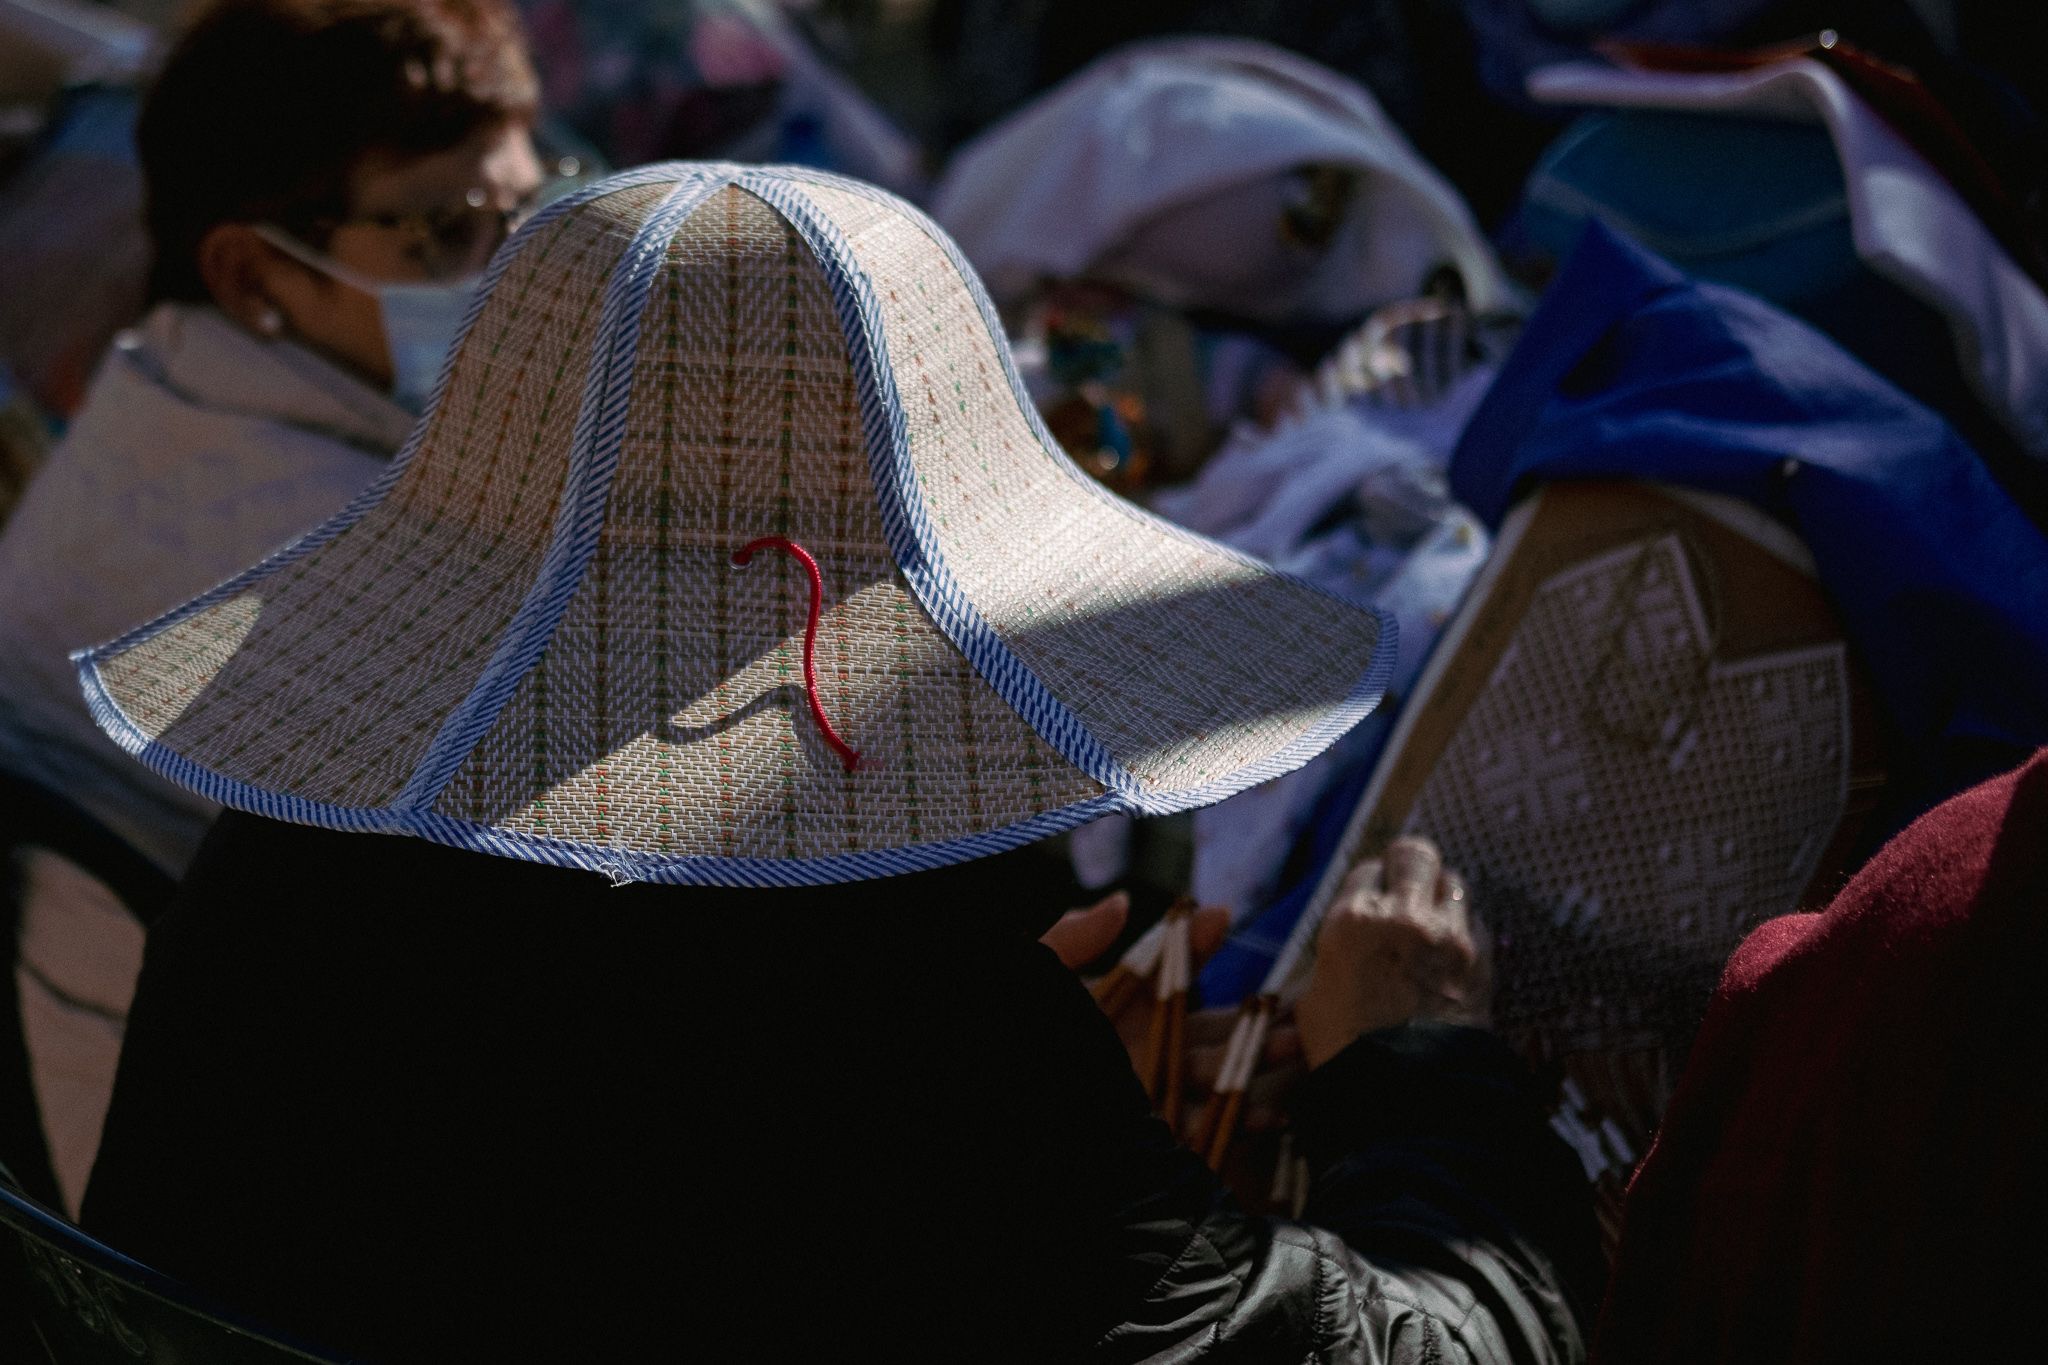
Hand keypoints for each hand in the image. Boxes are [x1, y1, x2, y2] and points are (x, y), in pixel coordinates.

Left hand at [1042, 895, 1302, 1132]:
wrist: (989, 1114)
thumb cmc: (1017, 1035)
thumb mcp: (1042, 985)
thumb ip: (1071, 944)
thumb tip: (1121, 902)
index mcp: (1118, 1012)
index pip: (1166, 972)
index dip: (1192, 943)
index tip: (1221, 915)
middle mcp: (1142, 1052)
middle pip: (1207, 1030)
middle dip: (1253, 1018)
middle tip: (1295, 1004)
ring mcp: (1151, 1097)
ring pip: (1215, 1077)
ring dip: (1257, 1061)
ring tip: (1296, 1046)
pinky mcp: (1155, 1140)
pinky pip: (1204, 1130)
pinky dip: (1241, 1121)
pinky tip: (1272, 1113)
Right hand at [1295, 835, 1491, 1069]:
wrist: (1407, 1095)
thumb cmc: (1347, 1052)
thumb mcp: (1315, 999)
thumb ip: (1336, 957)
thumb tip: (1347, 949)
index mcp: (1354, 921)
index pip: (1368, 869)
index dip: (1370, 884)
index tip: (1372, 901)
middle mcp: (1405, 916)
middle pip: (1417, 854)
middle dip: (1410, 866)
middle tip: (1406, 889)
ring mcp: (1450, 936)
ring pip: (1455, 881)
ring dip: (1442, 895)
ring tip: (1432, 920)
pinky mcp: (1482, 961)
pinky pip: (1477, 921)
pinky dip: (1465, 928)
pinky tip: (1451, 951)